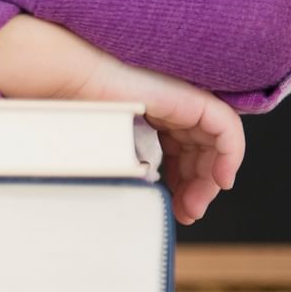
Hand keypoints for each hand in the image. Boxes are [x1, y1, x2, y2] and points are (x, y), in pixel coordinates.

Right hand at [0, 14, 243, 223]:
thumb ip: (121, 164)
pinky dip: (230, 155)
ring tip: (194, 205)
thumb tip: (132, 194)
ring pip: (212, 144)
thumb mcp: (97, 147)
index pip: (177, 151)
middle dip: (196, 187)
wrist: (60, 78)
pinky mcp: (187, 98)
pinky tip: (220, 180)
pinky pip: (224, 128)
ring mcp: (177, 101)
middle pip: (196, 151)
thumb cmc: (64, 107)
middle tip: (187, 213)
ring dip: (209, 179)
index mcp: (143, 113)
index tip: (179, 208)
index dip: (182, 182)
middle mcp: (165, 107)